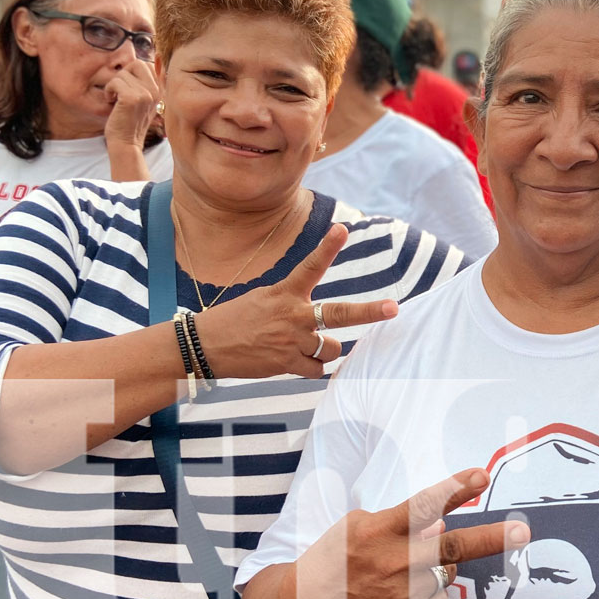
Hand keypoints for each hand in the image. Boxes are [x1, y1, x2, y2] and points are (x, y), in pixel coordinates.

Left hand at [103, 59, 160, 151]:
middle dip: (124, 74)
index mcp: (160, 91)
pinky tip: (111, 101)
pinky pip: (115, 82)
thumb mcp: (143, 101)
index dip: (133, 73)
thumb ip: (147, 82)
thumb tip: (155, 57)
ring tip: (116, 99)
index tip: (128, 88)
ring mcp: (145, 94)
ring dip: (114, 85)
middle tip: (120, 90)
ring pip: (123, 73)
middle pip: (137, 63)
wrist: (126, 143)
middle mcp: (156, 91)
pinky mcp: (132, 98)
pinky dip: (109, 90)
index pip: (148, 65)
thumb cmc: (130, 122)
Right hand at [192, 223, 398, 378]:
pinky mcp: (286, 364)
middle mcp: (292, 315)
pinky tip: (294, 360)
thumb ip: (293, 302)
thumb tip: (319, 320)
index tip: (342, 229)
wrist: (205, 345)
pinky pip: (316, 369)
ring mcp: (291, 341)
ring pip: (331, 349)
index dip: (328, 247)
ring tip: (301, 345)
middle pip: (339, 314)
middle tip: (392, 308)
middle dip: (369, 311)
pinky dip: (312, 367)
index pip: (310, 266)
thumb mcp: (264, 298)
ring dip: (324, 350)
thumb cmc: (236, 319)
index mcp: (284, 293)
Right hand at [294, 470, 529, 598]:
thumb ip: (401, 522)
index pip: (422, 506)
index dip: (454, 490)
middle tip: (523, 530)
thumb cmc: (338, 557)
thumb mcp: (359, 526)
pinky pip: (438, 596)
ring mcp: (403, 595)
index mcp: (377, 531)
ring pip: (447, 571)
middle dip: (491, 538)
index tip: (480, 476)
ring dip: (438, 565)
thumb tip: (442, 524)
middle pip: (451, 548)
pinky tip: (401, 590)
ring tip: (404, 568)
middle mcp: (393, 563)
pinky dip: (428, 589)